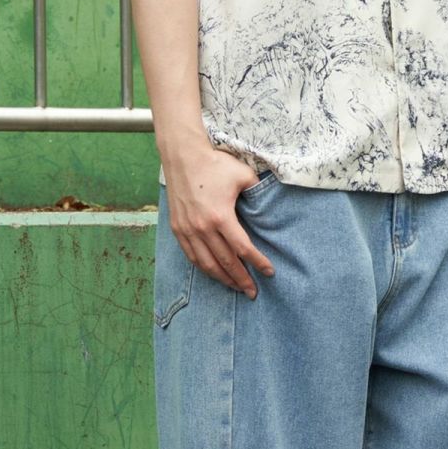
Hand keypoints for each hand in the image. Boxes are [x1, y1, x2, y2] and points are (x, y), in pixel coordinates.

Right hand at [161, 147, 275, 297]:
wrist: (183, 156)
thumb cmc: (214, 164)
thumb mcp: (243, 175)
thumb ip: (258, 191)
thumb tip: (269, 204)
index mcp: (221, 216)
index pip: (243, 249)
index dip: (257, 263)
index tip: (269, 272)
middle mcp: (202, 228)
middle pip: (225, 262)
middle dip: (241, 280)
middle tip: (253, 292)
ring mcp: (187, 230)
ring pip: (206, 264)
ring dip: (223, 279)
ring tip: (236, 287)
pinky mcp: (178, 229)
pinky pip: (191, 256)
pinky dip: (204, 268)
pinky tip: (214, 273)